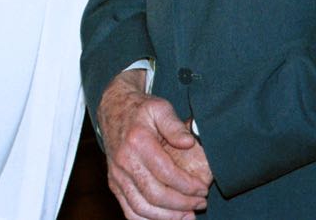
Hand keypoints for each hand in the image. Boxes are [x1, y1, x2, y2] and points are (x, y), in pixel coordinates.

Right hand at [98, 69, 211, 219]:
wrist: (113, 108)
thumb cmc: (140, 109)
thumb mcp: (160, 107)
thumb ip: (175, 125)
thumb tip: (189, 143)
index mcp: (137, 141)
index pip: (166, 173)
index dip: (188, 185)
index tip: (203, 189)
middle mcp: (124, 160)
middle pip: (155, 195)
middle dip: (182, 204)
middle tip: (200, 203)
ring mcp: (117, 174)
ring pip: (141, 208)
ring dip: (167, 217)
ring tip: (187, 215)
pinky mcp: (113, 183)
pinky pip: (129, 211)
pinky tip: (166, 218)